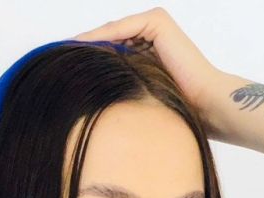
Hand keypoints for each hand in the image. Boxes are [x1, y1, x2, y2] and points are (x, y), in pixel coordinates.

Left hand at [73, 8, 228, 132]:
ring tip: (65, 56)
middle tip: (58, 62)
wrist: (205, 104)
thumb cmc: (177, 109)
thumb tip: (88, 94)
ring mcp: (154, 24)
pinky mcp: (157, 22)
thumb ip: (120, 86)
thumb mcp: (139, 95)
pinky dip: (101, 38)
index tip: (64, 71)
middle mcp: (151, 32)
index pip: (111, 49)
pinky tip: (81, 49)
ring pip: (112, 33)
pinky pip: (120, 29)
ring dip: (89, 44)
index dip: (89, 60)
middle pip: (109, 39)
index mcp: (148, 48)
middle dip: (86, 51)